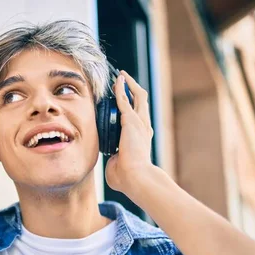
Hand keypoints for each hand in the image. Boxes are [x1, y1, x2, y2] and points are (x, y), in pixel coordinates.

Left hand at [104, 71, 155, 196]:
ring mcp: (139, 123)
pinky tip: (118, 80)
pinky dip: (121, 88)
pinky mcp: (131, 120)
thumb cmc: (126, 178)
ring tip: (121, 76)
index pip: (138, 118)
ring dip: (130, 85)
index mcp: (141, 138)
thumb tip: (110, 160)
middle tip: (125, 81)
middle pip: (142, 103)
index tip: (124, 101)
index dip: (132, 107)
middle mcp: (143, 128)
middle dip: (134, 90)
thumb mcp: (118, 165)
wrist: (135, 177)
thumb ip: (114, 160)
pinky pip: (125, 99)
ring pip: (138, 97)